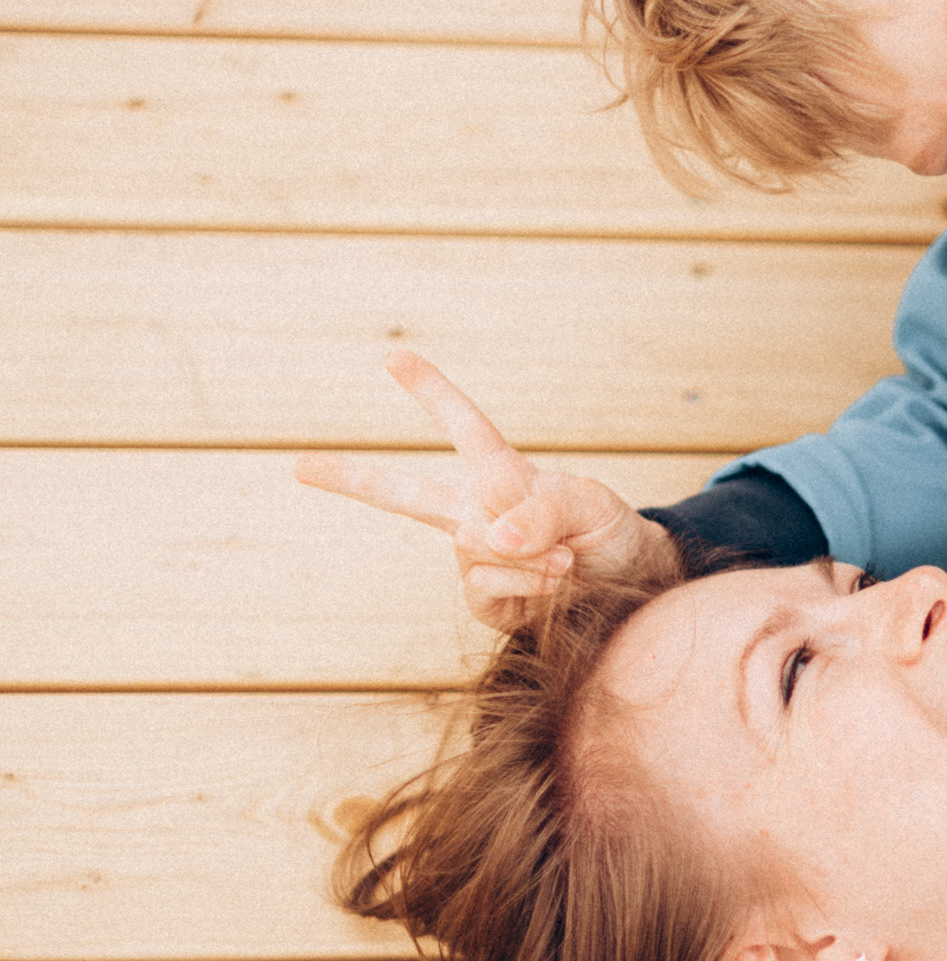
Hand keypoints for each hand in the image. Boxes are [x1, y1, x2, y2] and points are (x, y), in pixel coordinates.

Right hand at [295, 350, 678, 631]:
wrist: (632, 589)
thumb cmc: (609, 533)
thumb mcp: (590, 506)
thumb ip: (542, 510)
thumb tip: (493, 533)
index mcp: (499, 475)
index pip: (462, 427)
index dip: (431, 391)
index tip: (394, 358)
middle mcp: (475, 514)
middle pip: (403, 494)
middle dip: (351, 477)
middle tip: (299, 465)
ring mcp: (475, 559)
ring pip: (475, 551)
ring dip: (528, 559)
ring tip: (566, 561)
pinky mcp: (485, 602)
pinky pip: (486, 590)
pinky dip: (525, 588)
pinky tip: (552, 588)